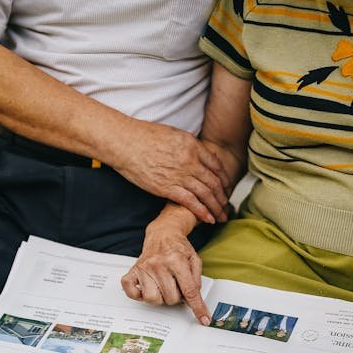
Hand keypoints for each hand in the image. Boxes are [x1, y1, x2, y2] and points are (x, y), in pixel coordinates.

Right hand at [111, 121, 229, 224]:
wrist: (125, 142)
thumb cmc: (143, 136)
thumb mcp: (173, 134)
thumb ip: (187, 145)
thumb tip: (196, 152)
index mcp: (192, 146)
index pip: (216, 165)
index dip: (223, 179)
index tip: (226, 187)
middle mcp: (190, 161)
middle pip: (214, 182)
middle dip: (223, 197)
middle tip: (227, 206)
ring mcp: (179, 175)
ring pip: (205, 194)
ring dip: (216, 207)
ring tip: (221, 216)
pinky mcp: (167, 188)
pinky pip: (190, 202)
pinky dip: (201, 211)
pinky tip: (208, 219)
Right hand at [120, 224, 210, 323]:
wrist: (162, 234)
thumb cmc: (178, 248)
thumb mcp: (195, 260)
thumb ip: (196, 280)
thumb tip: (194, 301)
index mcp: (176, 260)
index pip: (189, 291)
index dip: (197, 307)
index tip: (203, 318)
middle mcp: (158, 264)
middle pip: (170, 298)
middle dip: (176, 297)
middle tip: (176, 286)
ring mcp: (144, 268)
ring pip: (152, 299)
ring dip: (160, 297)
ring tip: (163, 287)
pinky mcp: (133, 271)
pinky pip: (131, 292)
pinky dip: (138, 295)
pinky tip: (147, 287)